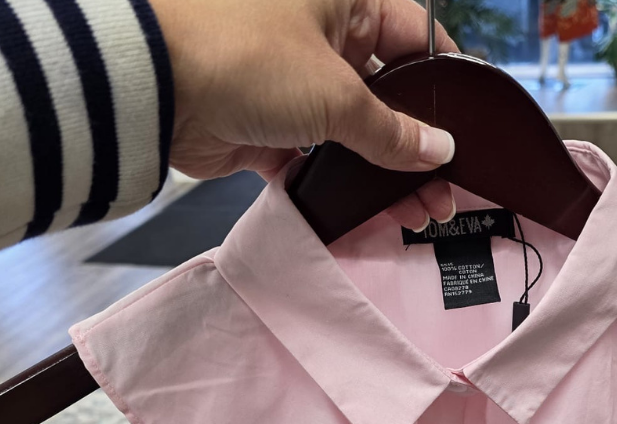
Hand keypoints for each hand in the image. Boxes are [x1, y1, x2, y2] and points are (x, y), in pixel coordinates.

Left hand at [149, 0, 457, 230]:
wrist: (150, 87)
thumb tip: (438, 150)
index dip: (443, 83)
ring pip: (352, 130)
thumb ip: (391, 131)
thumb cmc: (242, 55)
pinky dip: (337, 181)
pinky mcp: (265, 126)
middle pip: (386, 93)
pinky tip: (365, 210)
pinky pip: (315, 156)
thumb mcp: (334, 94)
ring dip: (380, 170)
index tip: (466, 127)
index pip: (414, 37)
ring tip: (413, 211)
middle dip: (415, 142)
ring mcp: (291, 82)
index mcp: (344, 1)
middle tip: (443, 188)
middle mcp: (320, 35)